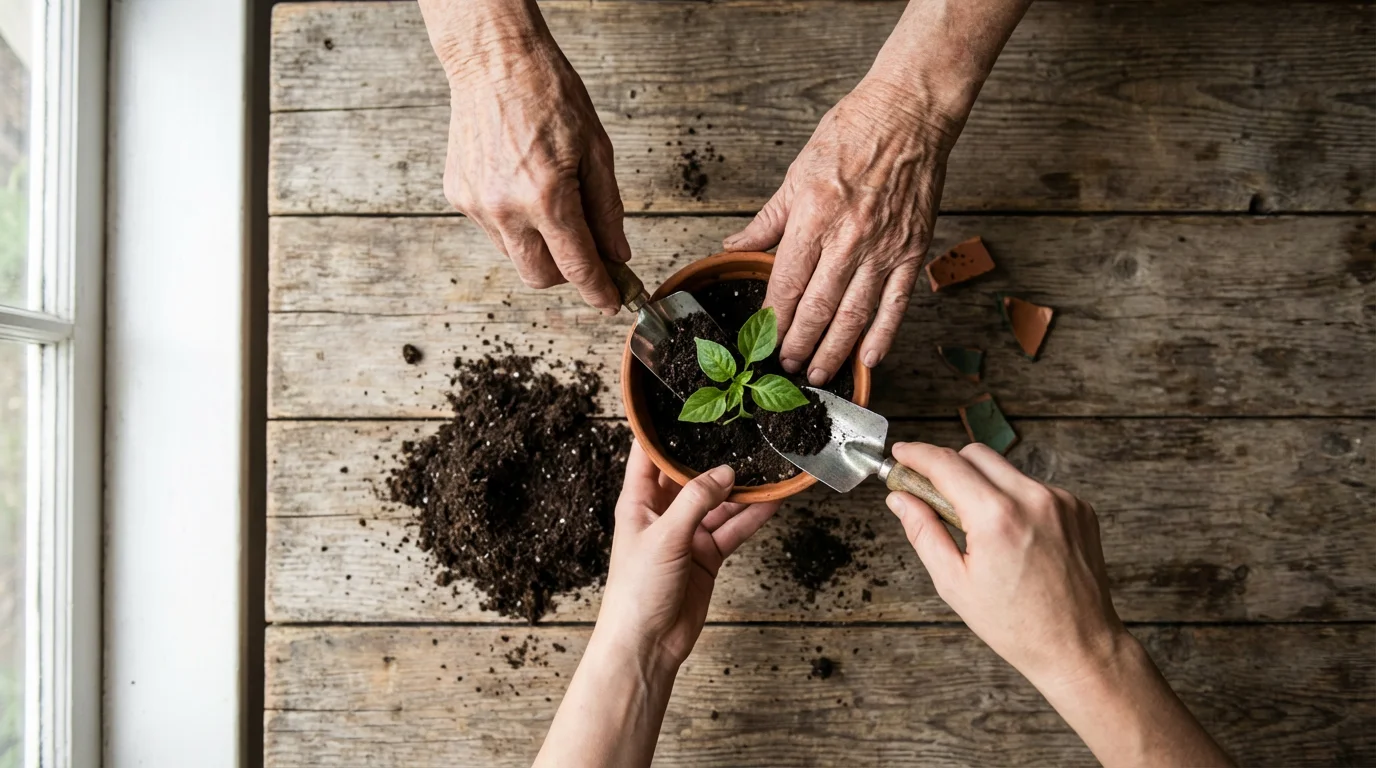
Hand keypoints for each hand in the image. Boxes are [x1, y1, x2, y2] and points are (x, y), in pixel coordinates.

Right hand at [420, 0, 628, 314]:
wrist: (494, 62)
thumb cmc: (549, 95)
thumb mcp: (597, 150)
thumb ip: (607, 209)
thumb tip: (617, 254)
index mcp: (547, 196)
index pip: (577, 266)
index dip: (599, 291)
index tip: (612, 302)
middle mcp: (506, 208)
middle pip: (540, 277)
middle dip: (567, 274)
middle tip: (586, 251)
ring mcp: (477, 205)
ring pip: (515, 255)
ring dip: (539, 246)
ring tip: (550, 201)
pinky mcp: (458, 196)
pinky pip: (493, 230)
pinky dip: (515, 223)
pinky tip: (521, 185)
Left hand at [596, 441, 778, 671]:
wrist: (647, 645)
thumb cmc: (638, 591)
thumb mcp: (665, 537)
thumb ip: (696, 501)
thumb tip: (726, 471)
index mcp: (638, 501)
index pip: (648, 454)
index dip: (663, 428)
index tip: (686, 400)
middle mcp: (663, 513)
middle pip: (692, 475)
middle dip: (715, 455)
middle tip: (742, 427)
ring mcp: (687, 534)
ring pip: (719, 502)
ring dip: (742, 488)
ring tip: (769, 462)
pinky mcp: (706, 556)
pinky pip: (733, 529)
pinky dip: (753, 517)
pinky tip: (774, 501)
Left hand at [723, 78, 957, 383]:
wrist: (909, 114)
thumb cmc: (851, 134)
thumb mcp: (796, 173)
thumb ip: (768, 220)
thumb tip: (734, 245)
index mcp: (813, 217)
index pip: (786, 284)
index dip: (773, 321)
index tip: (763, 343)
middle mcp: (848, 238)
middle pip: (817, 308)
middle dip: (798, 345)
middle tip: (786, 369)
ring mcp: (884, 248)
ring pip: (854, 314)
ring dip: (834, 351)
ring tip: (818, 373)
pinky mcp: (912, 250)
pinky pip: (896, 303)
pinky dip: (883, 335)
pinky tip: (869, 359)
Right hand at [885, 442, 1125, 689]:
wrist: (1078, 646)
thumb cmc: (1015, 624)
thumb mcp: (953, 583)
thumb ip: (923, 532)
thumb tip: (900, 499)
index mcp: (996, 518)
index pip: (947, 464)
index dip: (917, 454)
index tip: (901, 454)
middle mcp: (1032, 499)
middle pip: (976, 454)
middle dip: (949, 466)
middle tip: (934, 495)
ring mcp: (1061, 501)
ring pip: (1006, 470)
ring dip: (984, 486)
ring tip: (981, 530)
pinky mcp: (1079, 508)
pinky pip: (1034, 488)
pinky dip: (1015, 501)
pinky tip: (1015, 537)